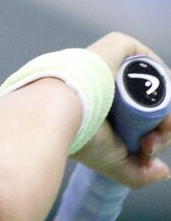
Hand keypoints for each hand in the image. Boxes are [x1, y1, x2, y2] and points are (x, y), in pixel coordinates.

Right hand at [74, 32, 170, 185]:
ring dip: (166, 112)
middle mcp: (109, 85)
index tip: (146, 151)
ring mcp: (115, 65)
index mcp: (103, 110)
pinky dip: (164, 82)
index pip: (140, 122)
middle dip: (162, 128)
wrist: (60, 112)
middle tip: (152, 143)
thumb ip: (137, 174)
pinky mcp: (119, 46)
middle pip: (151, 106)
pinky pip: (152, 65)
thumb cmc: (81, 137)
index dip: (153, 137)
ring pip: (155, 88)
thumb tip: (163, 172)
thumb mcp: (113, 162)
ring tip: (160, 128)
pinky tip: (162, 102)